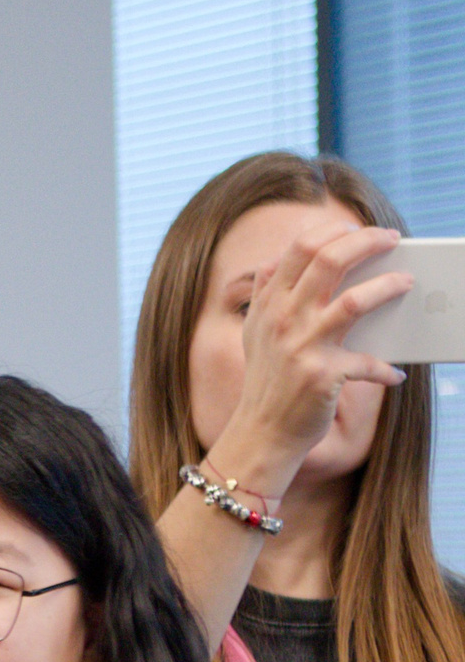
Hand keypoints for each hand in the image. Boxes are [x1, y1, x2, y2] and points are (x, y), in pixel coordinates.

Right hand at [206, 220, 409, 497]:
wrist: (261, 433)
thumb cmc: (266, 382)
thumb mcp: (254, 334)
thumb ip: (264, 296)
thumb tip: (276, 261)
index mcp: (267, 305)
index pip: (300, 248)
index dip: (333, 230)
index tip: (356, 228)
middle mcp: (282, 320)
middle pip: (329, 260)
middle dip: (366, 241)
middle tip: (390, 239)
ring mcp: (301, 346)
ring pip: (354, 301)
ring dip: (389, 286)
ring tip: (406, 281)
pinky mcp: (322, 375)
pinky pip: (368, 363)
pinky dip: (385, 369)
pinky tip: (394, 373)